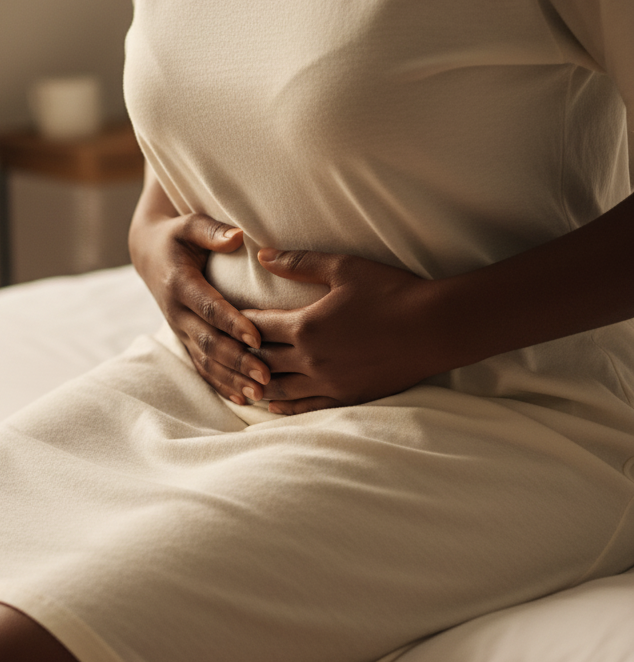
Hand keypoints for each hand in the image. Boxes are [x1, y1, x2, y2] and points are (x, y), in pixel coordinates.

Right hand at [130, 207, 271, 404]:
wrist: (148, 253)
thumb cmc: (177, 236)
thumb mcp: (189, 225)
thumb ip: (211, 231)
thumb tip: (237, 237)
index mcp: (180, 283)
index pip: (209, 307)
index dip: (232, 323)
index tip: (257, 337)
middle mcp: (176, 312)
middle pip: (208, 341)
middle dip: (237, 360)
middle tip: (266, 375)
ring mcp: (179, 329)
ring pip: (205, 360)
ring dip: (232, 378)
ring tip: (260, 393)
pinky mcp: (184, 339)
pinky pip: (200, 366)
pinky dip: (220, 384)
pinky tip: (241, 399)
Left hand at [243, 248, 448, 413]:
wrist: (435, 328)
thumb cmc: (392, 292)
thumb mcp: (343, 268)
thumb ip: (299, 263)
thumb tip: (262, 254)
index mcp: (305, 326)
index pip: (256, 327)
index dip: (238, 322)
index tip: (226, 318)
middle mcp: (310, 359)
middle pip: (261, 360)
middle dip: (242, 355)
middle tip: (227, 351)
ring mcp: (328, 383)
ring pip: (277, 390)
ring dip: (257, 384)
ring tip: (241, 380)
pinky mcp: (346, 397)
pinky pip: (306, 407)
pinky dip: (284, 407)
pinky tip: (272, 404)